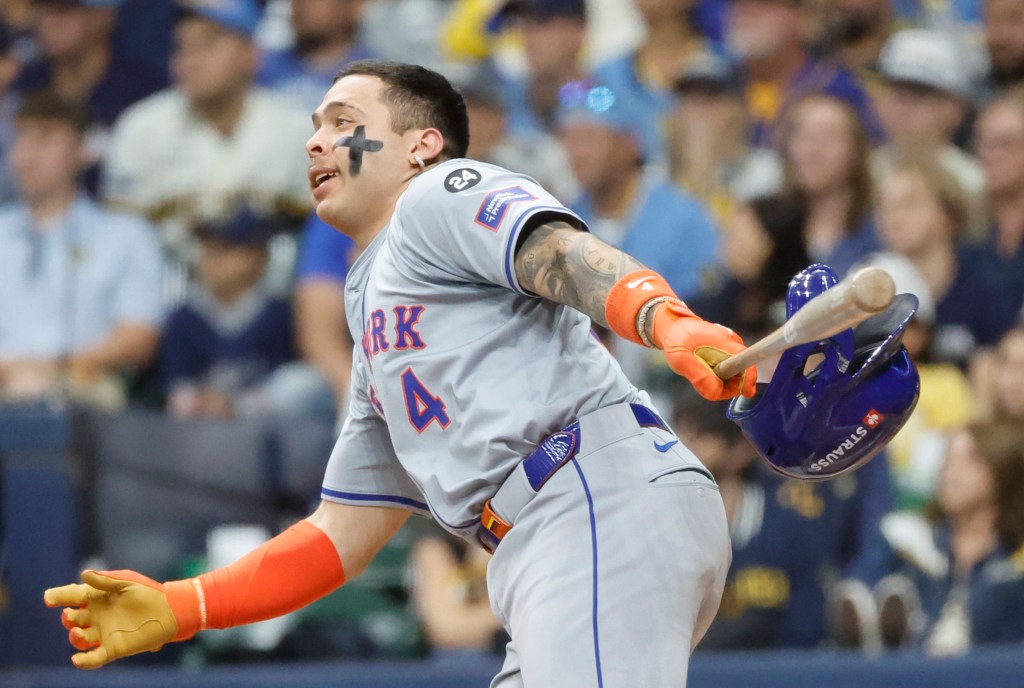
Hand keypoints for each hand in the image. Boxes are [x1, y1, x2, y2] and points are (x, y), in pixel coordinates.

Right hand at [43, 569, 192, 668]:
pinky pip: (94, 658)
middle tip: (70, 615)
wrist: (170, 609)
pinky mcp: (113, 647)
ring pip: (79, 638)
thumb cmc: (148, 592)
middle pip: (72, 619)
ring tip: (77, 632)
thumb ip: (105, 581)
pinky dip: (84, 661)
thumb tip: (83, 574)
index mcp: (98, 597)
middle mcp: (97, 616)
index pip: (73, 596)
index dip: (59, 597)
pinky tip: (77, 660)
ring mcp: (103, 632)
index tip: (48, 598)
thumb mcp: (126, 582)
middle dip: (68, 618)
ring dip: (74, 637)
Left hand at [651, 301, 755, 400]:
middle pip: (741, 374)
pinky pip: (726, 372)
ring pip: (733, 376)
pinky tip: (703, 370)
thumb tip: (716, 393)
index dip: (748, 380)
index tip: (745, 392)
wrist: (673, 326)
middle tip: (704, 382)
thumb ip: (699, 376)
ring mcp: (730, 350)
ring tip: (700, 373)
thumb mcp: (681, 359)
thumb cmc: (676, 338)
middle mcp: (733, 346)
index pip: (747, 364)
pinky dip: (716, 377)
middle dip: (726, 386)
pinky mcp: (726, 354)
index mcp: (726, 344)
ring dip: (719, 382)